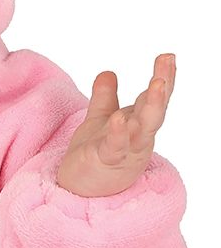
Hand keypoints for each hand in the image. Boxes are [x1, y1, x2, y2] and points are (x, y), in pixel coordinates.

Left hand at [55, 53, 176, 196]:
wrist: (79, 191)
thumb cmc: (94, 156)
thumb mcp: (99, 121)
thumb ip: (105, 98)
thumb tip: (109, 71)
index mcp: (137, 125)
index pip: (152, 99)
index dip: (163, 78)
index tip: (168, 56)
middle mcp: (137, 138)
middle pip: (155, 110)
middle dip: (163, 86)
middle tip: (168, 61)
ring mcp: (125, 151)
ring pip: (144, 129)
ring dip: (152, 107)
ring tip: (157, 84)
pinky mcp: (106, 162)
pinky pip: (116, 147)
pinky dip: (119, 133)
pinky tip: (119, 118)